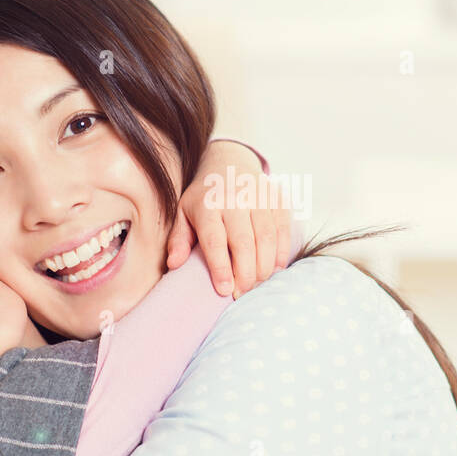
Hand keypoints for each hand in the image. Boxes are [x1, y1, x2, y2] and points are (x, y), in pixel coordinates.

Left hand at [166, 140, 292, 297]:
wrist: (229, 162)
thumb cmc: (203, 197)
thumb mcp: (183, 212)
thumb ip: (179, 239)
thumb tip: (173, 264)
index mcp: (207, 205)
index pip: (214, 240)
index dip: (220, 267)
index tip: (224, 290)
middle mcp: (234, 199)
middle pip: (243, 241)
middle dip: (245, 272)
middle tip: (242, 293)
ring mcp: (258, 197)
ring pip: (266, 236)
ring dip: (264, 265)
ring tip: (257, 283)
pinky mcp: (276, 199)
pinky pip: (282, 228)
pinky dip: (281, 251)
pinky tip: (275, 268)